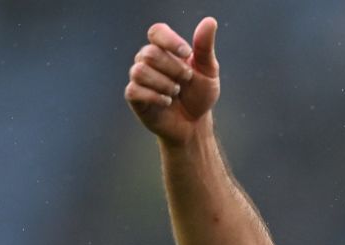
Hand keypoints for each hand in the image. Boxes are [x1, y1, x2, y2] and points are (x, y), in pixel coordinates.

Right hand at [125, 18, 220, 145]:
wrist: (194, 123)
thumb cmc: (199, 95)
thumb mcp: (208, 71)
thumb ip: (205, 47)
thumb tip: (209, 21)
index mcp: (164, 49)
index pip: (156, 32)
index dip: (169, 40)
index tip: (187, 53)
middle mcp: (147, 60)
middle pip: (150, 53)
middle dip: (174, 69)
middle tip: (186, 80)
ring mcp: (139, 78)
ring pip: (140, 71)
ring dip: (165, 84)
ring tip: (176, 93)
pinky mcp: (134, 96)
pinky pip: (135, 90)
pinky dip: (155, 97)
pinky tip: (167, 102)